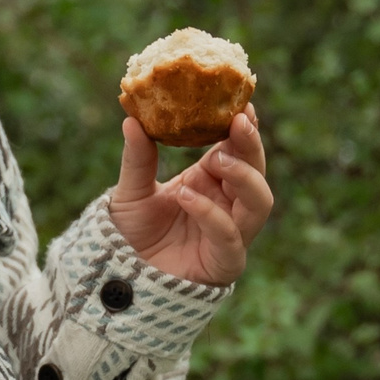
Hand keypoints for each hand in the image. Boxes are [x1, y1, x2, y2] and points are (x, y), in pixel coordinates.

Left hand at [107, 107, 273, 286]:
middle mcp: (226, 205)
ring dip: (243, 177)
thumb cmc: (131, 233)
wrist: (120, 276)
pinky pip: (230, 237)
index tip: (241, 103)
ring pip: (258, 203)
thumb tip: (132, 119)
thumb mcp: (131, 191)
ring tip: (216, 159)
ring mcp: (230, 234)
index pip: (237, 150)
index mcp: (210, 181)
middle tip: (238, 122)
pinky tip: (186, 195)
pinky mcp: (224, 262)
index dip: (244, 128)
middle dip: (251, 146)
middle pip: (256, 173)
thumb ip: (137, 159)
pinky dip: (211, 214)